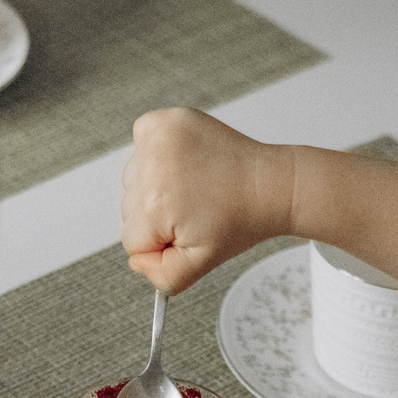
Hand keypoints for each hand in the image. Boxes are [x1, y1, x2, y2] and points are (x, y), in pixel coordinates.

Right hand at [119, 108, 286, 294]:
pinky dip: (155, 156)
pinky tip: (183, 164)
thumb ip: (162, 277)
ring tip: (192, 186)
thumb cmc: (241, 218)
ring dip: (156, 185)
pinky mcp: (162, 121)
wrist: (268, 184)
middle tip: (195, 208)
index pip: (133, 240)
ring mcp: (156, 139)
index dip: (162, 242)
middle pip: (130, 210)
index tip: (189, 228)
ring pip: (133, 180)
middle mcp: (150, 168)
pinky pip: (139, 146)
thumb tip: (137, 262)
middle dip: (159, 215)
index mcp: (155, 205)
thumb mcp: (201, 264)